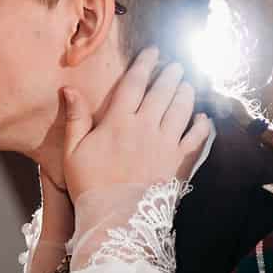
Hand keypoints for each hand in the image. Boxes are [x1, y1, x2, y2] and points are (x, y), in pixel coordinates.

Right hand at [59, 49, 209, 201]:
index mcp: (118, 121)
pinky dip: (202, 125)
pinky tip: (203, 118)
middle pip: (163, 91)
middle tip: (176, 64)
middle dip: (171, 74)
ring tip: (187, 84)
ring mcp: (165, 144)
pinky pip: (196, 138)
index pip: (134, 83)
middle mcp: (145, 127)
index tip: (152, 52)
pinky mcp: (178, 162)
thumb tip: (69, 89)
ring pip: (182, 109)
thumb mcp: (73, 151)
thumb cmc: (89, 186)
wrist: (115, 220)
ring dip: (186, 92)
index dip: (145, 64)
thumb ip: (75, 118)